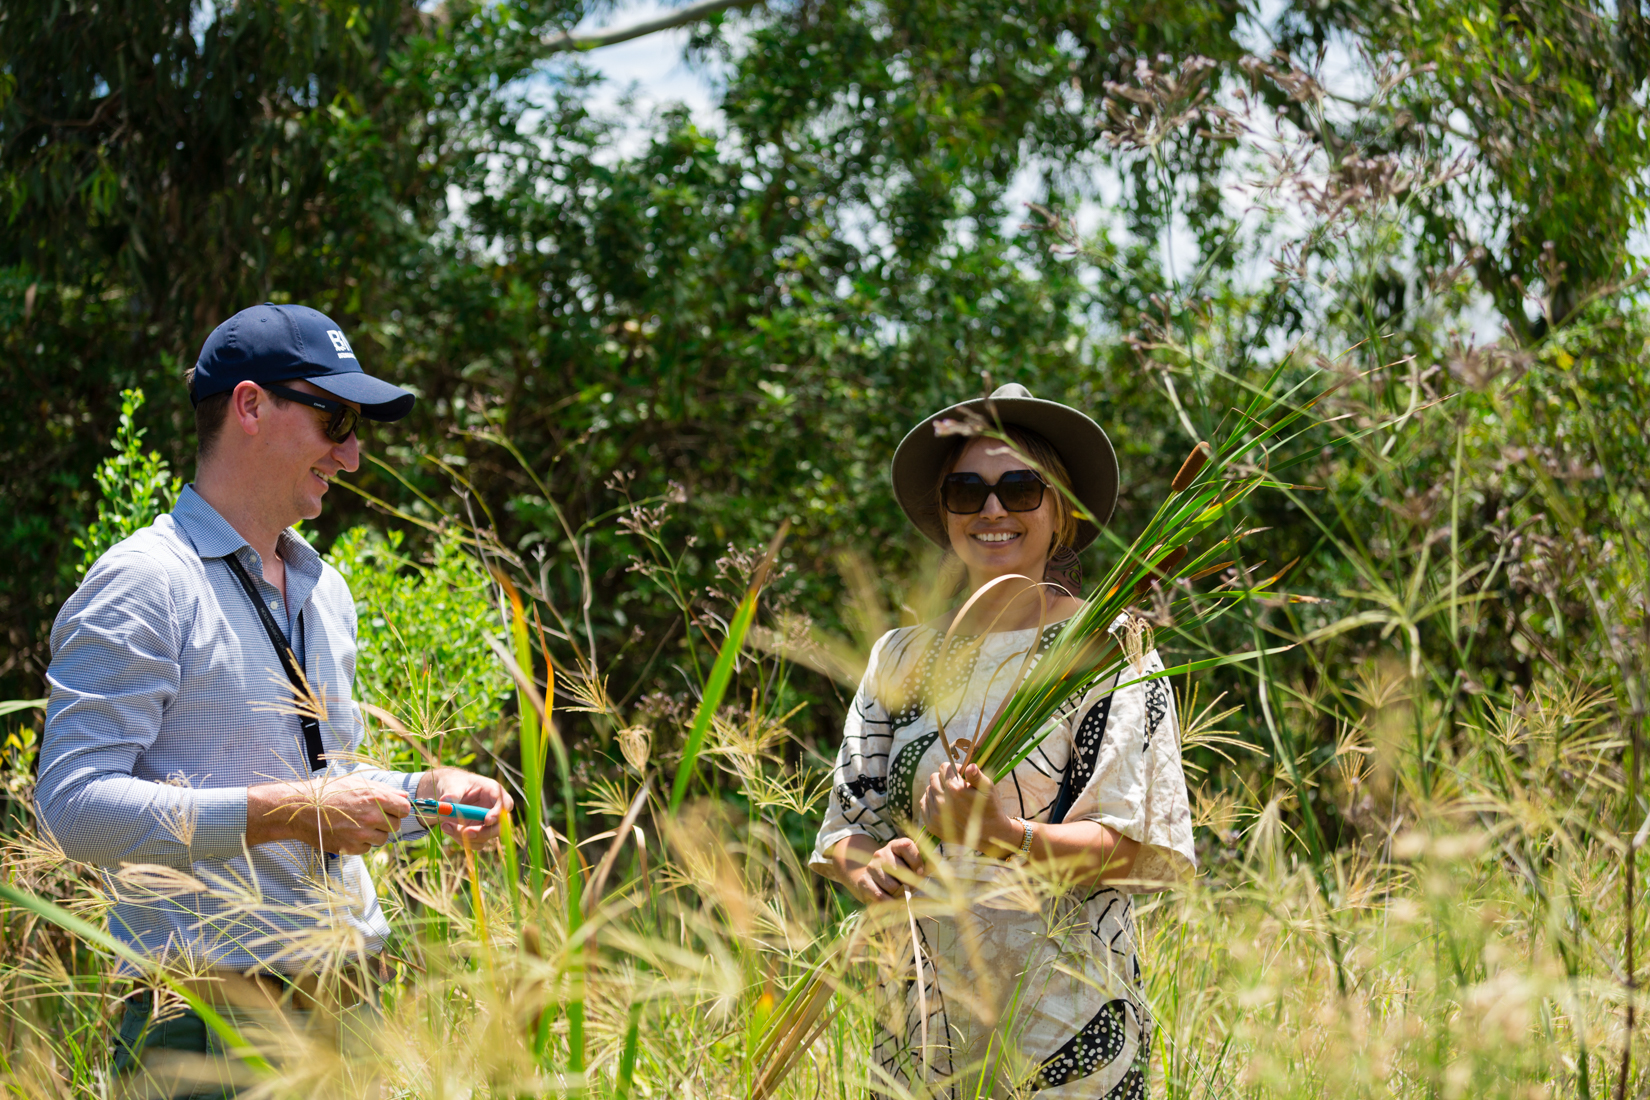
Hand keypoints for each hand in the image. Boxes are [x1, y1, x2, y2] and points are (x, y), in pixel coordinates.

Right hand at [247, 775, 409, 854]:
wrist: (301, 808)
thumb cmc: (329, 792)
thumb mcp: (357, 783)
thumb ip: (384, 790)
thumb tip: (405, 797)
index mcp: (375, 798)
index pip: (404, 809)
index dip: (399, 809)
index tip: (391, 809)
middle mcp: (371, 817)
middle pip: (395, 825)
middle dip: (387, 821)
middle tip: (370, 816)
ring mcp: (361, 834)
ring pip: (382, 839)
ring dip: (374, 833)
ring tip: (357, 823)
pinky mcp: (350, 848)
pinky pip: (367, 848)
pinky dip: (361, 842)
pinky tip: (348, 832)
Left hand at [416, 767, 513, 847]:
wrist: (448, 794)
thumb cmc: (455, 784)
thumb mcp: (453, 784)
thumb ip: (452, 793)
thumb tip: (446, 801)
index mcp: (493, 792)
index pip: (505, 804)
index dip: (499, 814)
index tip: (487, 821)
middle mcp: (494, 809)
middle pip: (500, 826)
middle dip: (484, 832)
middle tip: (466, 832)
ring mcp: (486, 823)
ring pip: (485, 837)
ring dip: (466, 837)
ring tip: (445, 825)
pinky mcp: (478, 833)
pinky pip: (474, 843)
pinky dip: (461, 840)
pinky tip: (447, 827)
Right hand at [838, 836, 926, 903]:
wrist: (875, 883)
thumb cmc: (901, 874)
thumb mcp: (914, 867)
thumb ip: (927, 864)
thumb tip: (938, 858)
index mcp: (896, 845)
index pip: (906, 845)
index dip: (916, 860)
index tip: (920, 872)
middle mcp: (881, 853)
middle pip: (899, 869)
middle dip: (909, 883)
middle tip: (910, 888)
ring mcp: (871, 867)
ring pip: (891, 886)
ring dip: (899, 894)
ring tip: (901, 894)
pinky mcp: (864, 881)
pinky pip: (880, 896)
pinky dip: (891, 903)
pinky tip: (896, 902)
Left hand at [919, 761, 1016, 852]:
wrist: (989, 834)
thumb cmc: (990, 807)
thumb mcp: (988, 788)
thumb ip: (976, 775)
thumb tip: (970, 765)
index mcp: (955, 789)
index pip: (943, 768)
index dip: (952, 768)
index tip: (960, 774)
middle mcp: (942, 801)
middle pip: (934, 778)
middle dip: (944, 778)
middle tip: (955, 785)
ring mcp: (936, 814)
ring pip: (928, 790)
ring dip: (938, 790)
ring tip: (951, 797)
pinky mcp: (932, 824)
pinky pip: (923, 803)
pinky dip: (931, 801)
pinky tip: (943, 803)